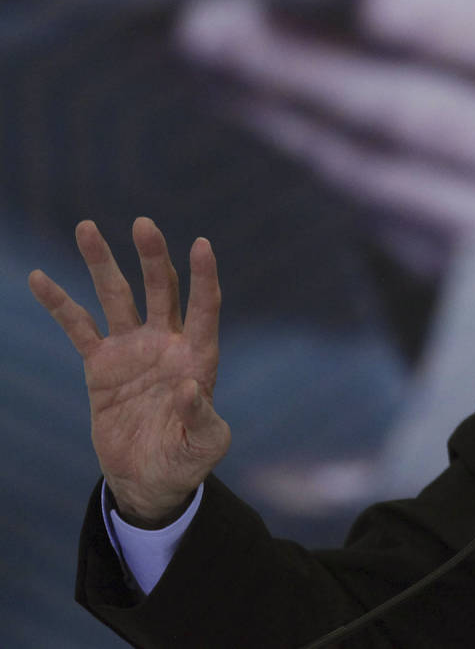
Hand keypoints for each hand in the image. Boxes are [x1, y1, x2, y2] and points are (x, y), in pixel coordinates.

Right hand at [29, 218, 228, 525]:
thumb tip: (188, 386)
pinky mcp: (101, 365)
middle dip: (153, 257)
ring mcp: (132, 350)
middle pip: (162, 290)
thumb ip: (202, 418)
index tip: (202, 244)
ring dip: (103, 263)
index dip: (204, 277)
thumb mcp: (204, 446)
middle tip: (144, 224)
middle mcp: (167, 344)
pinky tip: (40, 277)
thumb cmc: (186, 462)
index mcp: (199, 358)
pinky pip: (77, 327)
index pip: (206, 308)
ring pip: (117, 297)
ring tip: (88, 226)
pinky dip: (59, 303)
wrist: (149, 478)